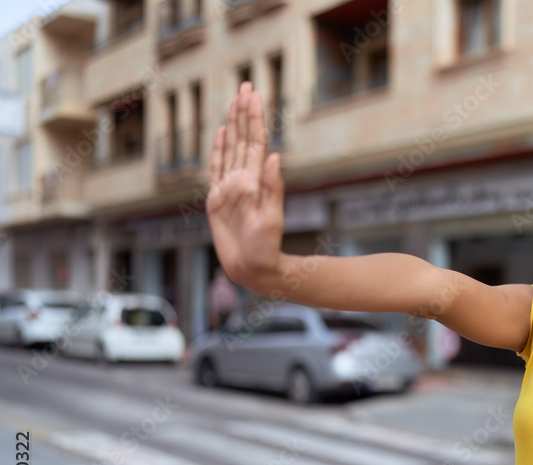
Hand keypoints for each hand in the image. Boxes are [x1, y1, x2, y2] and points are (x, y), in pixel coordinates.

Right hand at [206, 81, 284, 290]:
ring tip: (235, 101)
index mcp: (255, 181)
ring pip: (231, 148)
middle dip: (245, 112)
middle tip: (247, 85)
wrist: (254, 270)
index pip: (255, 141)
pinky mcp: (217, 199)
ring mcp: (230, 188)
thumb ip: (273, 189)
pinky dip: (219, 149)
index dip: (254, 117)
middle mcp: (243, 179)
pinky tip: (221, 132)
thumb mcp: (271, 219)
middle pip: (243, 138)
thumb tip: (276, 157)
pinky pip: (216, 168)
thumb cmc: (266, 249)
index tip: (254, 93)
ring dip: (233, 124)